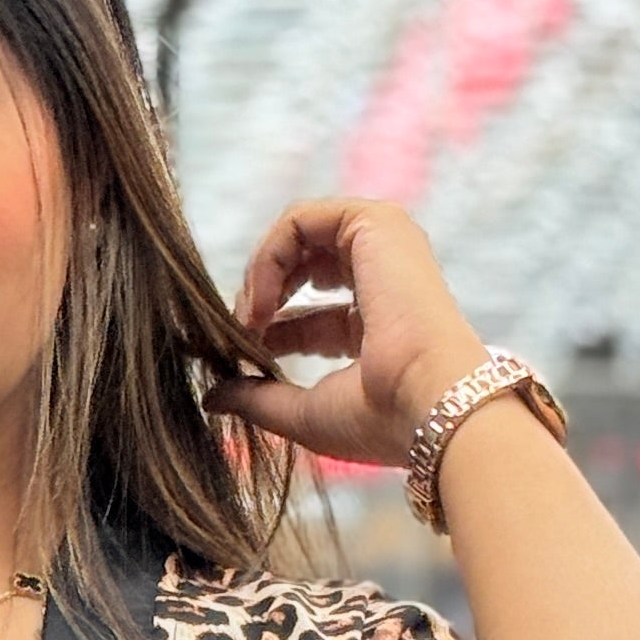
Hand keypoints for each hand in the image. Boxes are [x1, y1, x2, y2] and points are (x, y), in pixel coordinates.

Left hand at [206, 195, 486, 471]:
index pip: (308, 318)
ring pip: (296, 237)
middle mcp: (382, 280)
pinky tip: (261, 303)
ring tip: (248, 320)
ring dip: (259, 275)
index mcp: (377, 327)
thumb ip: (258, 399)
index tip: (242, 357)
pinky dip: (268, 256)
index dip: (267, 331)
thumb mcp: (304, 413)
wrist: (428, 402)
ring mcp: (382, 247)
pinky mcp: (375, 223)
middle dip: (259, 296)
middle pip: (300, 268)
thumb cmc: (380, 418)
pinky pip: (300, 221)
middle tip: (239, 333)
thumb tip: (211, 396)